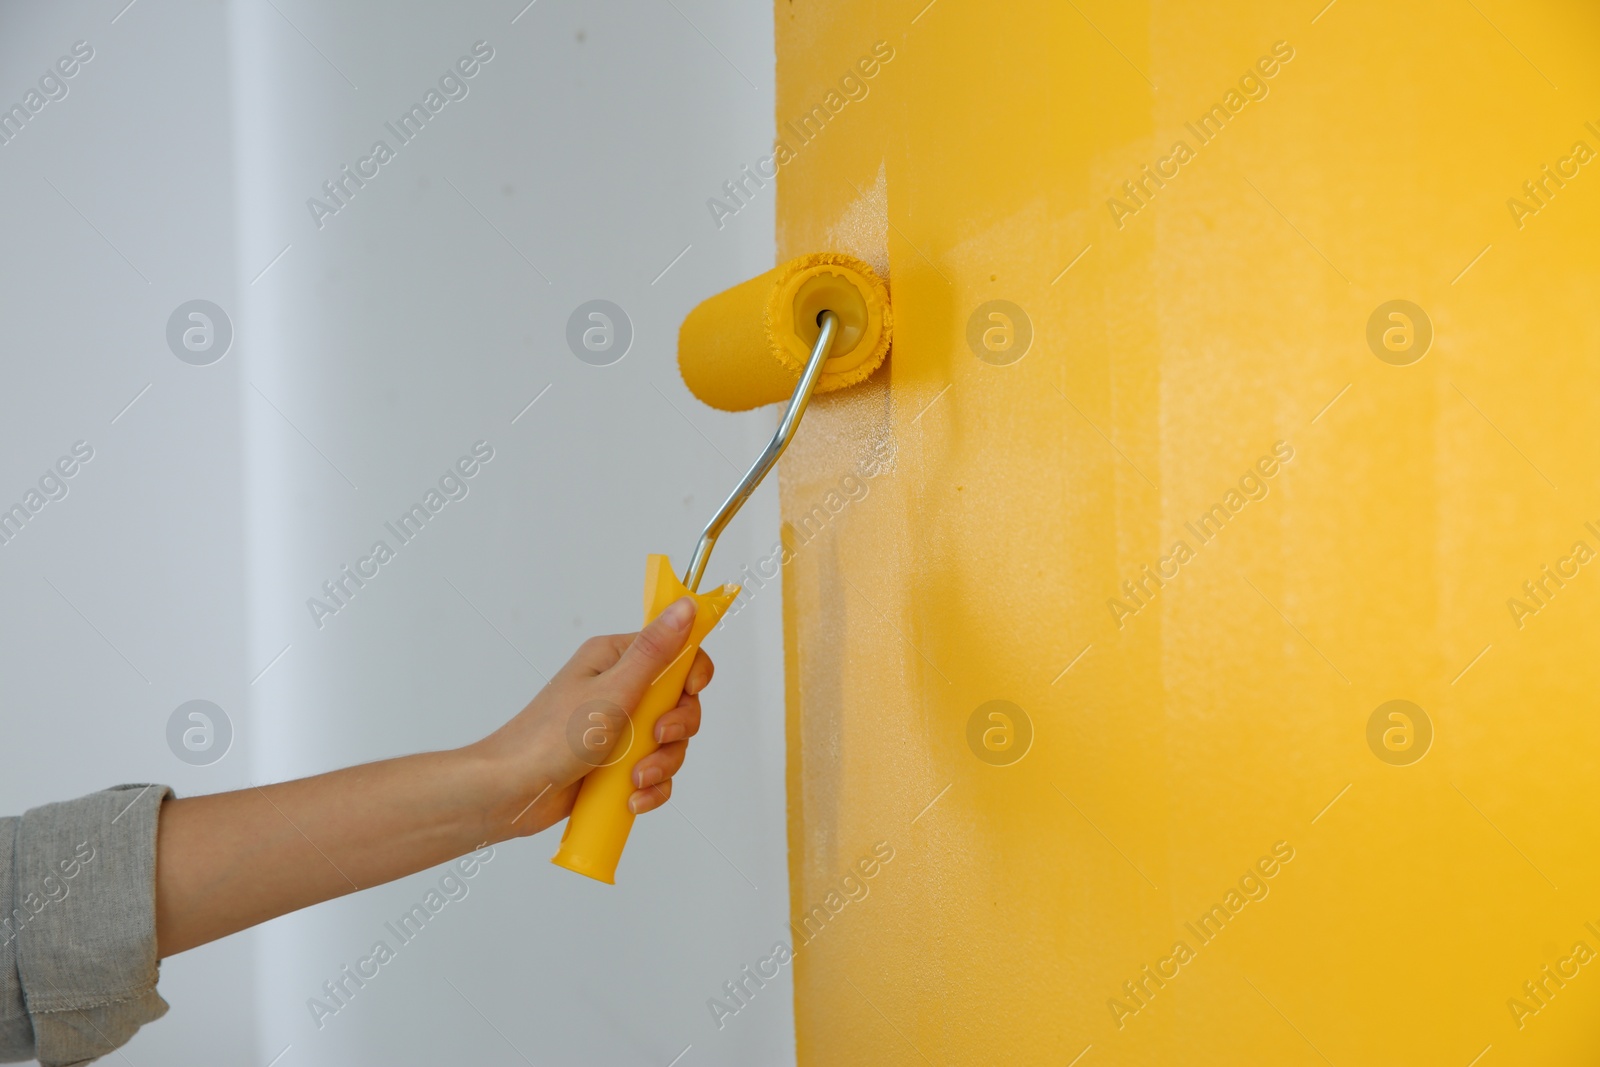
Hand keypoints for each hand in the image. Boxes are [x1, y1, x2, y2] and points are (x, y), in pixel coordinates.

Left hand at [467, 596, 714, 840]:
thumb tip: (687, 606)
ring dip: (661, 764)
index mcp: (616, 659)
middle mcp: (620, 689)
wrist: (512, 792)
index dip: (692, 673)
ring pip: (670, 741)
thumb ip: (655, 651)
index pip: (676, 652)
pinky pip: (654, 771)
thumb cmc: (552, 736)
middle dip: (676, 728)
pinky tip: (633, 797)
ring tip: (635, 778)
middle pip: (680, 702)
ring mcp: (620, 728)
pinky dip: (650, 787)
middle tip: (655, 738)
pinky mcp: (617, 762)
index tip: (690, 691)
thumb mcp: (614, 690)